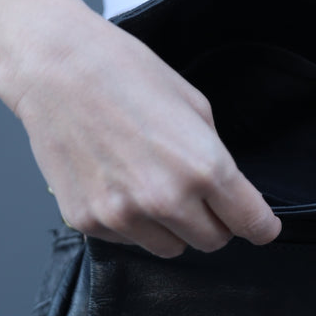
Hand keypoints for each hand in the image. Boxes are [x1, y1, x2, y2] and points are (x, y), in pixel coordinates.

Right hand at [10, 1, 280, 257]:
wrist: (54, 67)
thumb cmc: (123, 72)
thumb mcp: (193, 106)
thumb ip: (215, 157)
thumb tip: (226, 191)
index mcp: (203, 168)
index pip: (251, 224)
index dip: (261, 226)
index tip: (260, 226)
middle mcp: (166, 200)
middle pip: (213, 242)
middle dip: (213, 222)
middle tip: (197, 193)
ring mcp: (123, 216)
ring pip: (170, 248)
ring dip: (171, 227)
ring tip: (150, 183)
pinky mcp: (88, 223)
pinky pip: (128, 240)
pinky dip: (131, 222)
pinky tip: (117, 181)